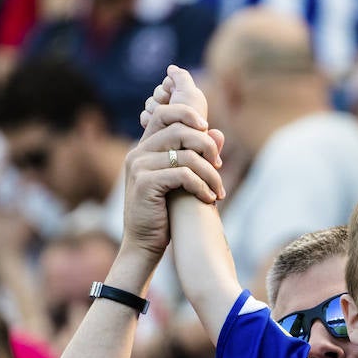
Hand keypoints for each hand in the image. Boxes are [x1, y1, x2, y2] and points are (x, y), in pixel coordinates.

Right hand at [120, 111, 224, 261]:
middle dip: (206, 147)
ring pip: (186, 155)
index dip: (188, 115)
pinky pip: (183, 175)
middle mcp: (138, 153)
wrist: (143, 244)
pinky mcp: (145, 183)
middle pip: (180, 130)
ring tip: (218, 191)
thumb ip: (197, 155)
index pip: (164, 113)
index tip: (207, 131)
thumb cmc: (165, 213)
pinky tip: (209, 199)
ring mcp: (139, 167)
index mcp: (144, 147)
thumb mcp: (181, 181)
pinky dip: (201, 186)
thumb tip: (219, 132)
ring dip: (209, 173)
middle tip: (219, 167)